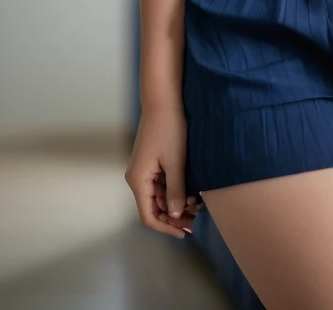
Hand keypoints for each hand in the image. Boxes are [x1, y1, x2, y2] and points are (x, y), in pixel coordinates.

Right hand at [125, 106, 204, 238]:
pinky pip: (160, 184)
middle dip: (173, 216)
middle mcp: (136, 178)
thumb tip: (174, 215)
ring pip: (158, 197)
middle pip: (153, 208)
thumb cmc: (170, 129)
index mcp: (138, 181)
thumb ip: (175, 191)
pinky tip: (189, 191)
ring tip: (196, 205)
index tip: (184, 232)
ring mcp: (142, 170)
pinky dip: (173, 190)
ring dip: (175, 204)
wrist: (164, 101)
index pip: (148, 216)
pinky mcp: (150, 163)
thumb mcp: (176, 163)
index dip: (166, 227)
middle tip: (195, 219)